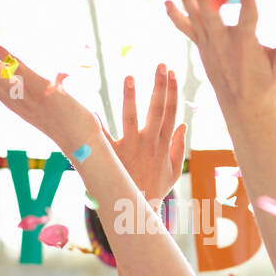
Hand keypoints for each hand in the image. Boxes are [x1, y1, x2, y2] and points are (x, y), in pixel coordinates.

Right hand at [0, 30, 100, 156]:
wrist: (82, 142)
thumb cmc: (67, 124)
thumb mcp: (45, 102)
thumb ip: (34, 88)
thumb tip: (35, 73)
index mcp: (11, 100)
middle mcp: (12, 99)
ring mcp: (24, 95)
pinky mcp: (41, 91)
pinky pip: (19, 73)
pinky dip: (6, 59)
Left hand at [103, 64, 185, 204]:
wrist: (136, 211)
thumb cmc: (154, 190)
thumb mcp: (172, 171)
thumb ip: (178, 147)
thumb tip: (183, 125)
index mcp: (162, 144)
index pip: (171, 112)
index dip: (172, 91)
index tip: (172, 71)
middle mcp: (148, 143)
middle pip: (157, 110)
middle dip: (160, 86)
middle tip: (160, 64)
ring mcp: (130, 149)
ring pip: (131, 119)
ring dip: (131, 97)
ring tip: (130, 77)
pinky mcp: (112, 156)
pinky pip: (102, 138)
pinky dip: (96, 124)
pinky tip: (91, 108)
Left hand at [165, 0, 275, 119]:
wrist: (244, 107)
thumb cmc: (266, 84)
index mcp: (246, 47)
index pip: (248, 21)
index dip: (248, 4)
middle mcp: (225, 45)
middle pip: (211, 18)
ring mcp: (210, 46)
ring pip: (197, 18)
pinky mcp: (203, 47)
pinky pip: (187, 29)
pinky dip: (176, 17)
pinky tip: (167, 1)